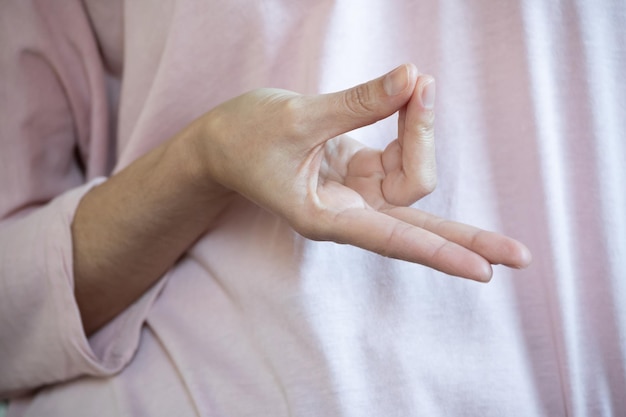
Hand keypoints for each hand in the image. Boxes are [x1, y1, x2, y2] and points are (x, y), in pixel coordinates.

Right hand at [194, 64, 530, 280]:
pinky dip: (411, 122)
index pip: (392, 237)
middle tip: (521, 257)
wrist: (221, 143)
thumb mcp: (298, 116)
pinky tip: (410, 95)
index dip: (438, 251)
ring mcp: (356, 193)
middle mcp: (347, 212)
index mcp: (324, 217)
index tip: (483, 271)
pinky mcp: (360, 171)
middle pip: (418, 230)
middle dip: (466, 239)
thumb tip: (414, 79)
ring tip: (419, 84)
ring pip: (412, 177)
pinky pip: (401, 152)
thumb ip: (358, 102)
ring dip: (424, 130)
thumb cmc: (244, 138)